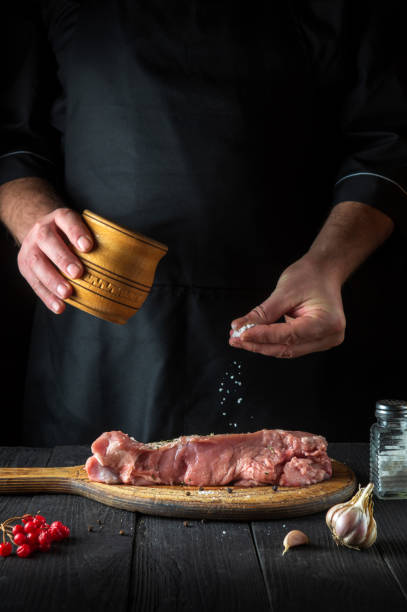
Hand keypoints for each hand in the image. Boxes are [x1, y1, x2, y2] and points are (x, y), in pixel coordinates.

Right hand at [17, 207, 93, 313]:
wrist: (40, 234)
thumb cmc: (70, 235)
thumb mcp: (80, 228)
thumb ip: (99, 238)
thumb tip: (132, 260)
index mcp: (59, 218)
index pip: (66, 219)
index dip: (76, 232)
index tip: (88, 246)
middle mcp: (41, 230)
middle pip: (47, 241)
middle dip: (62, 258)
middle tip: (78, 273)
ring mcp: (30, 248)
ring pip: (37, 263)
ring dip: (53, 280)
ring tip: (67, 293)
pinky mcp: (25, 267)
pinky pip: (34, 283)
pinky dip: (47, 296)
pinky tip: (60, 306)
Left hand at [229, 256, 345, 357]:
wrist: (324, 272)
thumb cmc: (311, 276)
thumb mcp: (285, 291)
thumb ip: (264, 313)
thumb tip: (241, 327)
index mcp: (328, 322)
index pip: (289, 335)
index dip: (263, 336)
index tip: (242, 334)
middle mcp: (329, 336)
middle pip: (287, 348)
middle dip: (258, 344)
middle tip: (235, 339)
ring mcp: (323, 341)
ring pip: (287, 350)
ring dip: (261, 345)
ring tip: (239, 338)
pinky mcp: (314, 341)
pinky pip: (290, 346)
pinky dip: (270, 342)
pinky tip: (252, 336)